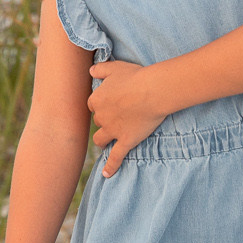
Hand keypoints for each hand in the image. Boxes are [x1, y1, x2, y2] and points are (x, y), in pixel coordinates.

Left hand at [89, 61, 166, 176]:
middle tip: (116, 117)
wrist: (153, 91)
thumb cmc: (136, 76)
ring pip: (100, 139)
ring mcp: (113, 131)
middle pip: (98, 121)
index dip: (101, 104)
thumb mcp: (115, 67)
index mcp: (97, 99)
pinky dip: (110, 167)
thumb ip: (100, 68)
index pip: (92, 105)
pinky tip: (106, 175)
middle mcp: (102, 117)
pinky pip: (115, 157)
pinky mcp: (126, 141)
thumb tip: (90, 70)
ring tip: (105, 142)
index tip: (109, 103)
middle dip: (104, 120)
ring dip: (102, 140)